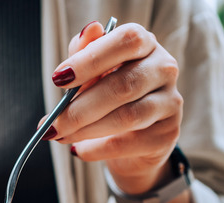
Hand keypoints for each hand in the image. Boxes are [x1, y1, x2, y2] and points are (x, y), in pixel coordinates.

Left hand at [46, 21, 182, 194]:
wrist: (132, 139)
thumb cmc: (107, 95)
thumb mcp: (92, 73)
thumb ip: (84, 53)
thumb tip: (87, 31)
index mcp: (145, 44)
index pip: (127, 41)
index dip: (91, 59)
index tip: (59, 79)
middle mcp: (164, 69)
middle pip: (124, 85)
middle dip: (80, 108)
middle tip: (53, 123)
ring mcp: (171, 102)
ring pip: (127, 116)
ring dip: (86, 130)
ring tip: (61, 136)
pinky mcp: (167, 135)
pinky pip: (128, 143)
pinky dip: (97, 149)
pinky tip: (79, 150)